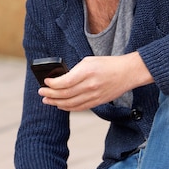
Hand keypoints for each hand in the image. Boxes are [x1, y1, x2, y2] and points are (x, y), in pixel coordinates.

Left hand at [39, 52, 153, 110]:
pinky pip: (79, 107)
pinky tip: (60, 105)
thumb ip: (75, 71)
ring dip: (56, 103)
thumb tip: (60, 80)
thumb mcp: (89, 61)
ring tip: (47, 100)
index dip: (52, 84)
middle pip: (65, 94)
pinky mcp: (97, 102)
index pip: (64, 82)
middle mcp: (90, 86)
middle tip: (41, 92)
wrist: (127, 73)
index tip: (45, 82)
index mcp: (87, 72)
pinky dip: (68, 107)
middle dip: (50, 94)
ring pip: (70, 104)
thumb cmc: (108, 64)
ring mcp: (94, 96)